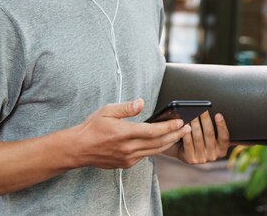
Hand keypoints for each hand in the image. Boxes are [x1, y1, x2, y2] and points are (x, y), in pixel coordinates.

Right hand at [72, 98, 189, 168]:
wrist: (79, 149)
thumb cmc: (92, 128)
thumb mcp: (107, 111)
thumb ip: (126, 108)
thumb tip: (141, 102)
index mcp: (125, 133)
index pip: (153, 131)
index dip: (169, 127)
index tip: (180, 122)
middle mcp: (128, 148)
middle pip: (158, 143)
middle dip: (175, 135)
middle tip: (187, 128)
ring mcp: (128, 158)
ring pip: (155, 151)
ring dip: (169, 143)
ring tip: (179, 135)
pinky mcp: (127, 164)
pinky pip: (146, 155)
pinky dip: (156, 149)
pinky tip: (162, 142)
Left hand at [166, 111, 229, 163]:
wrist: (187, 154)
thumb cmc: (202, 142)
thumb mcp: (213, 140)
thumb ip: (217, 131)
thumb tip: (218, 116)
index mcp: (221, 150)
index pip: (224, 137)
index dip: (222, 126)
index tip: (218, 115)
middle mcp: (213, 156)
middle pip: (209, 134)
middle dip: (205, 120)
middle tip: (202, 110)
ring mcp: (202, 158)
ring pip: (198, 137)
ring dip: (195, 124)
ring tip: (192, 114)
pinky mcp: (190, 158)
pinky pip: (188, 142)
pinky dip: (186, 132)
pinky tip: (185, 124)